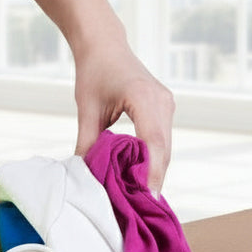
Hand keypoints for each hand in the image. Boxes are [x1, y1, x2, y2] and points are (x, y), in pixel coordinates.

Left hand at [73, 38, 175, 194]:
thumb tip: (85, 176)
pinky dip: (154, 159)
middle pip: (164, 150)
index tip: (146, 197)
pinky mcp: (164, 109)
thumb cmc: (94, 72)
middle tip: (142, 206)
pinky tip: (142, 176)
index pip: (153, 142)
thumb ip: (87, 143)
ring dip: (155, 171)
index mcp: (144, 97)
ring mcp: (167, 105)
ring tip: (141, 197)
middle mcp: (162, 101)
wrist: (104, 44)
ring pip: (165, 148)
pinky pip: (162, 140)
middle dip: (153, 178)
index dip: (151, 172)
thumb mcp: (87, 109)